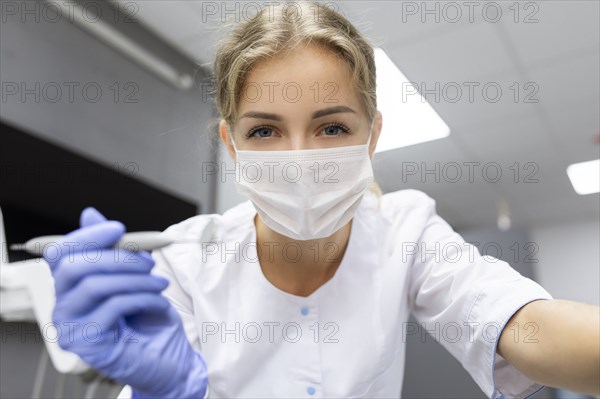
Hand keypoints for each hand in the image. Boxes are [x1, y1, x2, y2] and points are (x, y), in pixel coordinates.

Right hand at [46, 207, 207, 397]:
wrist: (167, 358)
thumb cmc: (148, 317)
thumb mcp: (133, 275)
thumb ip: (113, 248)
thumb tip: (90, 214)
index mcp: (70, 287)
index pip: (61, 253)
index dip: (88, 236)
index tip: (119, 229)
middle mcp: (64, 307)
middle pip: (74, 267)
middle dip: (117, 257)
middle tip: (148, 262)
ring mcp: (71, 328)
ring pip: (95, 285)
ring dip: (135, 278)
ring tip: (159, 283)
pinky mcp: (88, 344)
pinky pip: (113, 307)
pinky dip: (142, 298)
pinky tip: (157, 302)